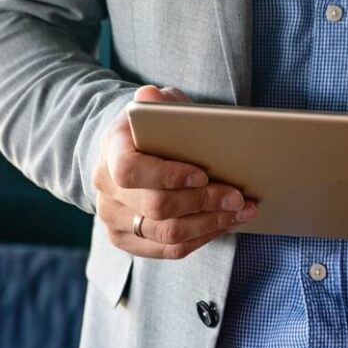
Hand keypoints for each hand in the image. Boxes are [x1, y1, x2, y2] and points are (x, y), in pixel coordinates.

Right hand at [92, 85, 258, 258]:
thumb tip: (149, 96)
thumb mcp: (156, 106)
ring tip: (241, 212)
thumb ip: (156, 102)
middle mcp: (105, 190)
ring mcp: (113, 220)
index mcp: (110, 152)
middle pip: (156, 207)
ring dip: (210, 224)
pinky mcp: (127, 241)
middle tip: (238, 196)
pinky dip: (201, 239)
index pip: (130, 170)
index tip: (202, 172)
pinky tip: (224, 224)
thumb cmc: (151, 127)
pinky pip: (167, 250)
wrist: (129, 151)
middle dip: (203, 202)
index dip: (167, 176)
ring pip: (166, 234)